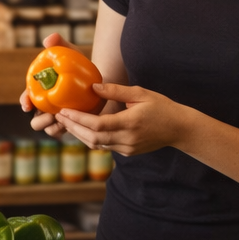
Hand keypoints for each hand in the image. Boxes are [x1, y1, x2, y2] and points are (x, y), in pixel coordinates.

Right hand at [21, 32, 87, 136]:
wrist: (98, 82)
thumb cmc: (79, 67)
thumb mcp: (71, 53)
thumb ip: (60, 43)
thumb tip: (49, 39)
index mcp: (39, 92)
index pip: (27, 99)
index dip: (25, 102)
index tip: (28, 105)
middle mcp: (45, 108)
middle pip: (34, 120)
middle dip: (39, 120)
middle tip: (50, 114)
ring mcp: (56, 119)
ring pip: (47, 129)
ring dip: (51, 127)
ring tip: (62, 120)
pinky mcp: (68, 126)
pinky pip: (62, 133)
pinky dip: (64, 130)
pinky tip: (72, 123)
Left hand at [51, 82, 194, 156]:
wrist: (179, 129)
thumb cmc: (161, 107)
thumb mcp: (141, 93)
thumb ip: (116, 91)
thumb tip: (93, 86)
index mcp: (130, 123)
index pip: (97, 124)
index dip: (78, 119)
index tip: (64, 111)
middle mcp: (127, 139)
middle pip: (92, 137)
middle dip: (73, 127)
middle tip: (59, 116)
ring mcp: (127, 148)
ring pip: (96, 144)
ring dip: (79, 134)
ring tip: (66, 122)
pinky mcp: (127, 152)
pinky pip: (104, 146)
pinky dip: (90, 138)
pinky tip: (82, 129)